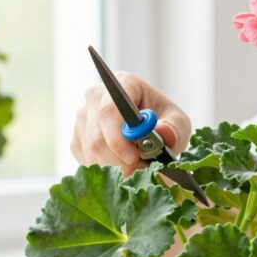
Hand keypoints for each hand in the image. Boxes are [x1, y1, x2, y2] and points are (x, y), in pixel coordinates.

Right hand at [70, 71, 191, 175]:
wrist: (153, 129)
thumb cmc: (165, 121)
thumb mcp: (179, 122)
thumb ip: (173, 128)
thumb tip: (161, 132)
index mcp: (122, 83)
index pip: (109, 111)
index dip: (118, 138)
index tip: (134, 158)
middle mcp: (96, 96)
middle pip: (96, 138)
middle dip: (120, 162)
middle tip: (143, 173)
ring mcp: (82, 117)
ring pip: (91, 154)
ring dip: (116, 170)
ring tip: (139, 170)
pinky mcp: (78, 139)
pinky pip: (87, 162)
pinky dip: (107, 173)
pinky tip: (124, 168)